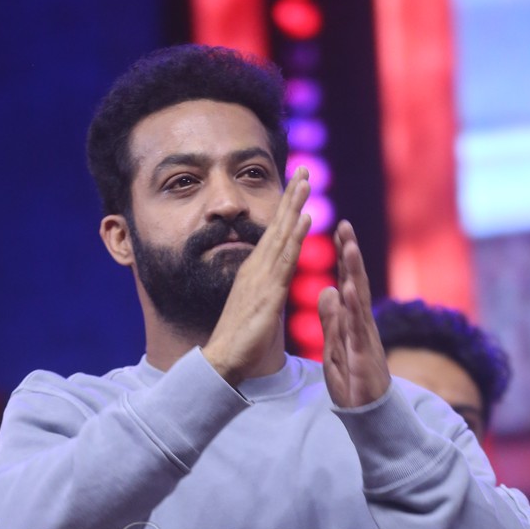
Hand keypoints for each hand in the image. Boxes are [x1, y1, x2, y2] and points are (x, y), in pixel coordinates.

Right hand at [202, 168, 310, 385]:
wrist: (223, 359)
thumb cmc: (239, 339)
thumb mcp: (256, 306)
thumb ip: (266, 290)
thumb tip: (276, 282)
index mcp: (255, 271)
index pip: (273, 233)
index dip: (285, 209)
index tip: (296, 186)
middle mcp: (257, 268)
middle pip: (277, 225)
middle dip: (290, 196)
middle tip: (302, 169)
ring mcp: (262, 278)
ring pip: (282, 235)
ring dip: (294, 206)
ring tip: (305, 181)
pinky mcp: (269, 292)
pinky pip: (285, 259)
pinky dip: (295, 236)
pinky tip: (305, 218)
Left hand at [317, 221, 390, 408]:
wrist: (367, 415)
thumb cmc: (354, 381)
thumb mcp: (335, 344)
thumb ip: (332, 318)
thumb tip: (329, 288)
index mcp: (353, 320)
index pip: (348, 281)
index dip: (343, 257)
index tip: (338, 229)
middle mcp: (362, 324)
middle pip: (356, 283)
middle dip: (351, 254)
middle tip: (345, 226)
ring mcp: (364, 338)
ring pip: (359, 300)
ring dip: (354, 273)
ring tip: (349, 247)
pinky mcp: (363, 356)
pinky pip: (356, 329)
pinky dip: (352, 309)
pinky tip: (347, 289)